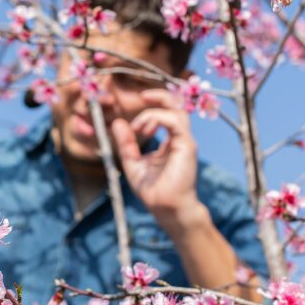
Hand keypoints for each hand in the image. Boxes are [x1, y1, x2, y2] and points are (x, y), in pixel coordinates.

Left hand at [111, 89, 200, 222]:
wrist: (166, 209)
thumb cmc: (153, 190)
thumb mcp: (132, 162)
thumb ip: (126, 143)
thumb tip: (117, 123)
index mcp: (171, 142)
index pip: (167, 114)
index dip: (154, 105)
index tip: (138, 107)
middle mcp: (180, 139)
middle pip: (177, 106)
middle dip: (160, 96)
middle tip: (143, 96)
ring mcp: (185, 142)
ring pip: (175, 111)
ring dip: (152, 114)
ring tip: (139, 128)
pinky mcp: (187, 146)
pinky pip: (175, 121)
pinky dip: (157, 119)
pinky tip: (144, 131)